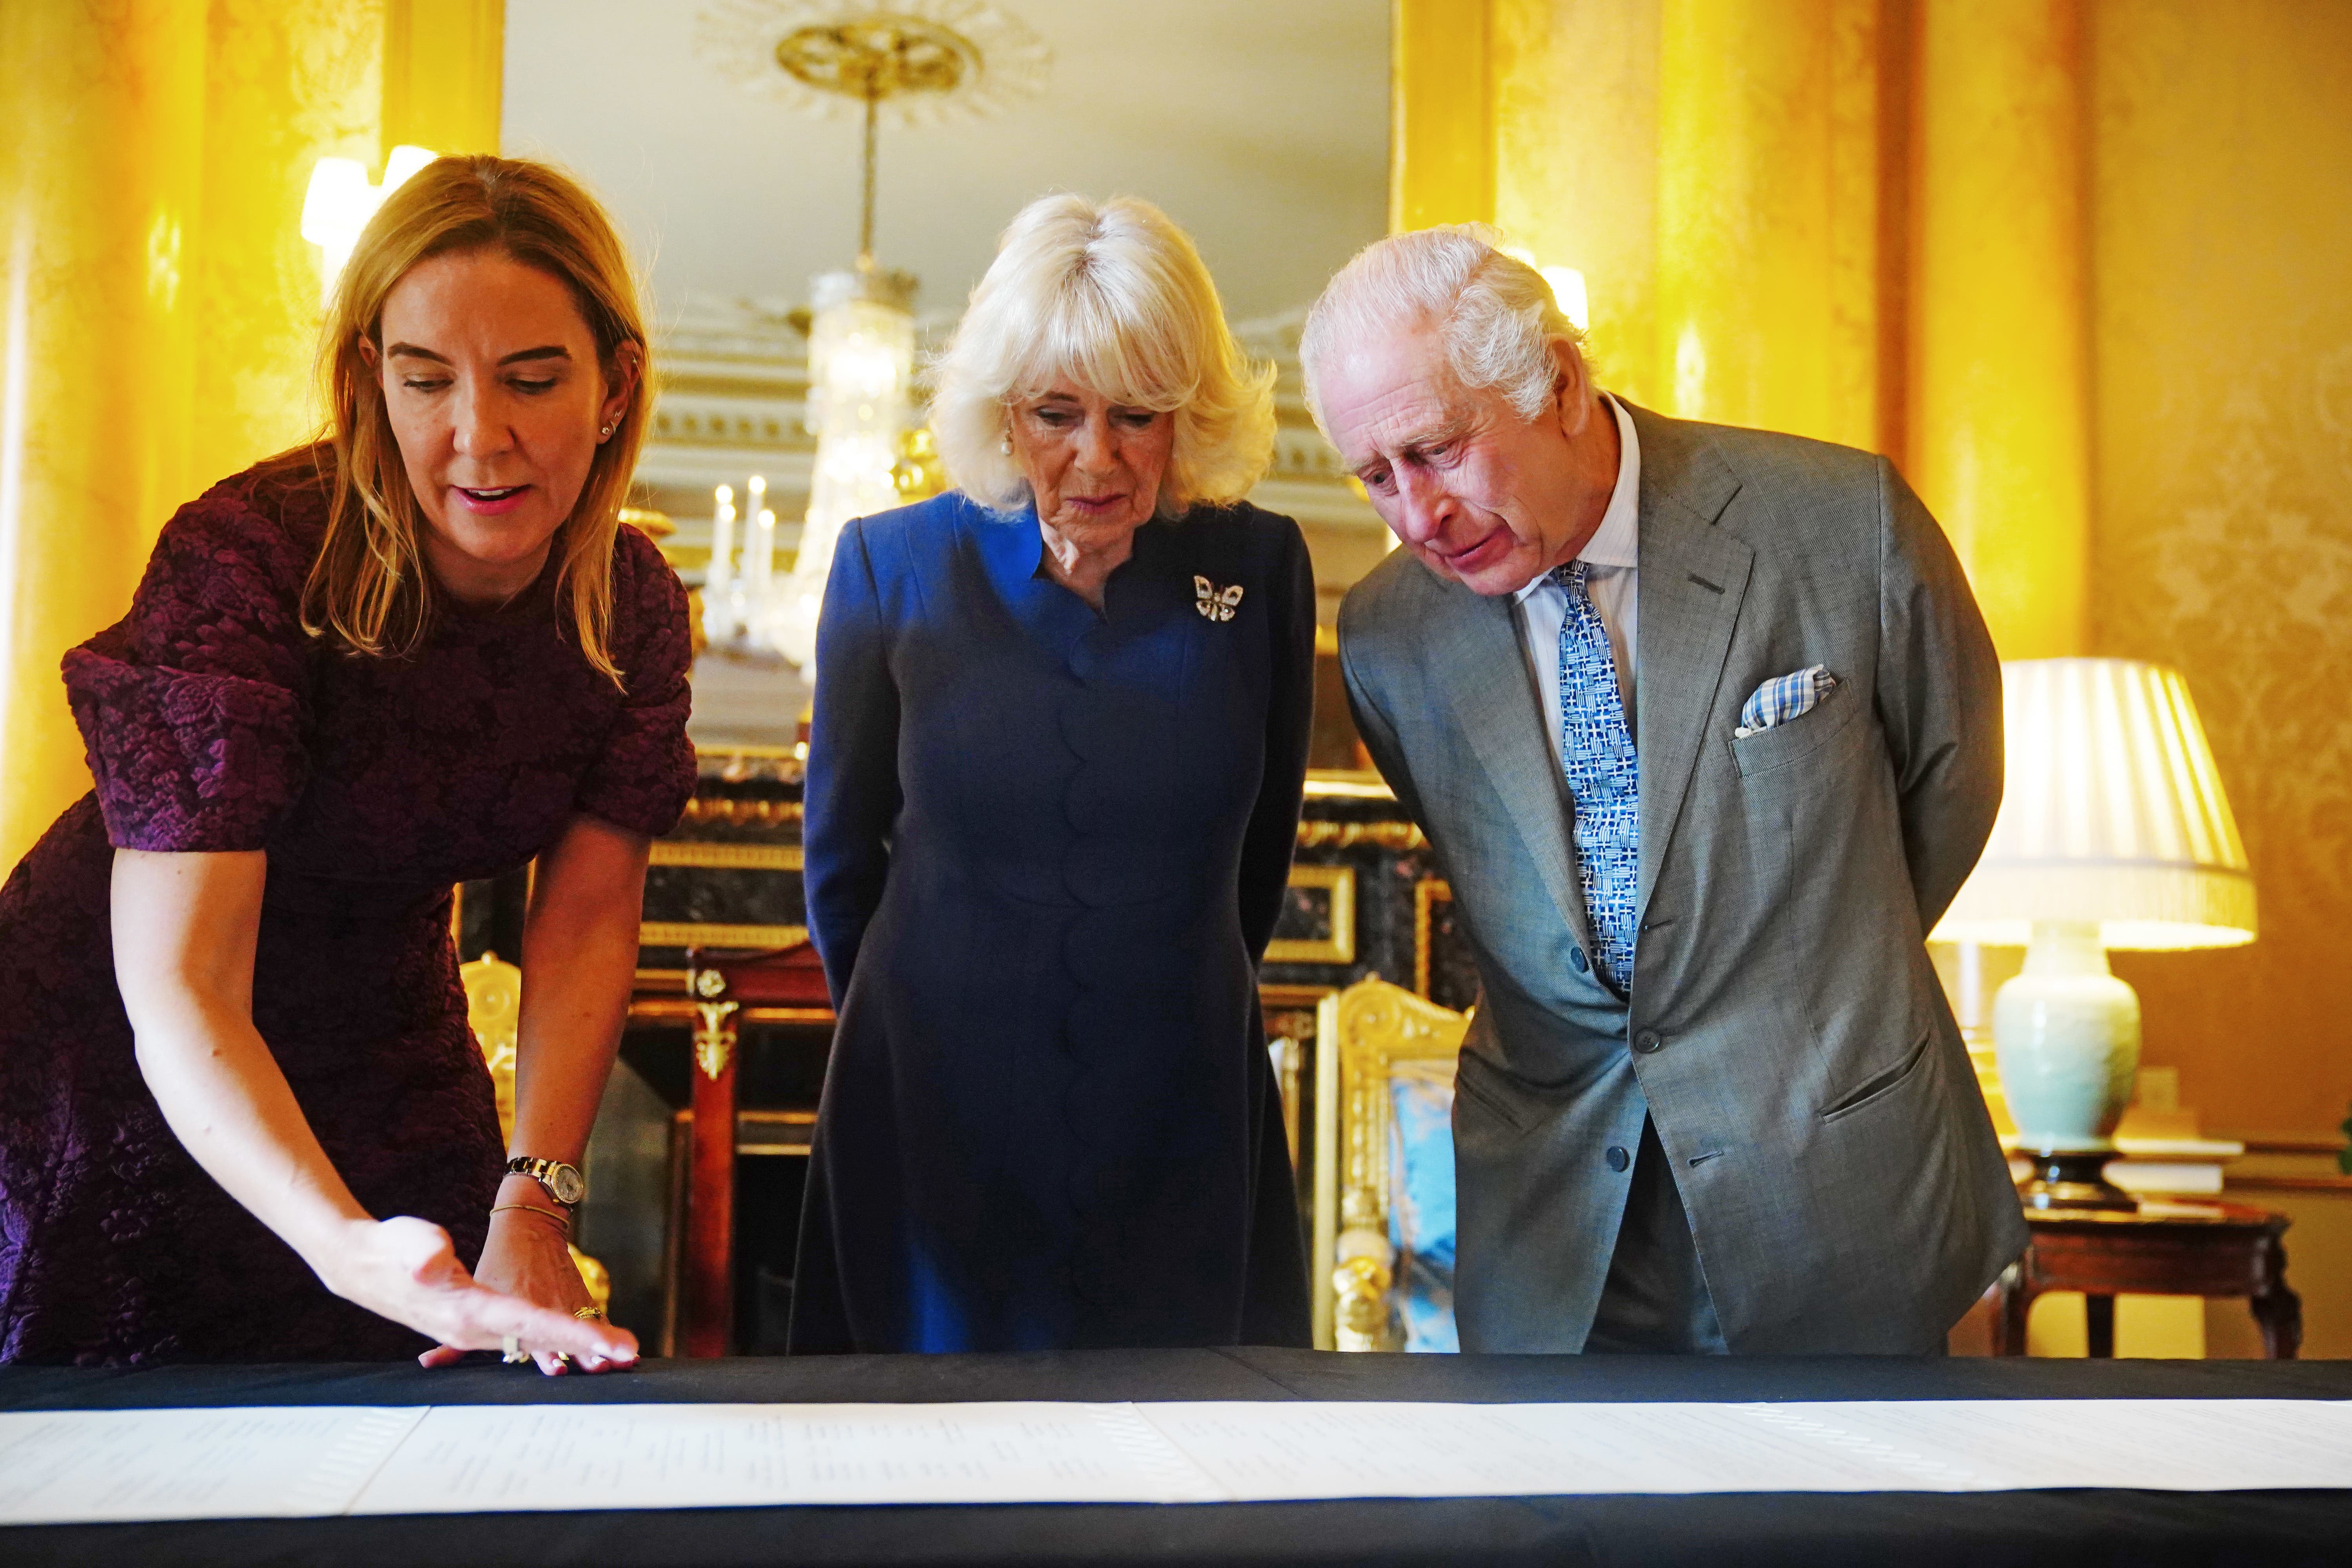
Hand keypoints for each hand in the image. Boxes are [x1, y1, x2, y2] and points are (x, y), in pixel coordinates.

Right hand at [312, 1214, 635, 1373]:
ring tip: (617, 1353)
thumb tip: (433, 1263)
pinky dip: (552, 1340)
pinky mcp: (475, 1324)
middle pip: (543, 1338)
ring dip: (575, 1346)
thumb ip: (422, 1252)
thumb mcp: (405, 1240)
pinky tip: (577, 1350)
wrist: (360, 1265)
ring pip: (535, 1341)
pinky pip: (521, 1336)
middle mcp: (476, 1329)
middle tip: (630, 1352)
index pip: (532, 1323)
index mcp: (468, 1311)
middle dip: (587, 1346)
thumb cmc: (388, 1247)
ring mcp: (476, 1331)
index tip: (611, 1344)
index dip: (574, 1334)